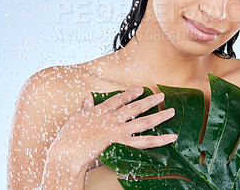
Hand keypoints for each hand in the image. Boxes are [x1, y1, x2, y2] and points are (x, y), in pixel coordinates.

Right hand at [47, 87, 176, 174]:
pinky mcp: (123, 143)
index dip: (130, 94)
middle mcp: (113, 118)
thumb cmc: (68, 137)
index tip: (140, 89)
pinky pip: (146, 142)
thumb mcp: (76, 118)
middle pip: (135, 107)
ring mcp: (120, 130)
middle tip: (161, 95)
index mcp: (101, 111)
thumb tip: (87, 98)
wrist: (68, 150)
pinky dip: (160, 140)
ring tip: (171, 111)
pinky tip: (171, 137)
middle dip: (149, 101)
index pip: (119, 99)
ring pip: (144, 121)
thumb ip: (85, 108)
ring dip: (159, 116)